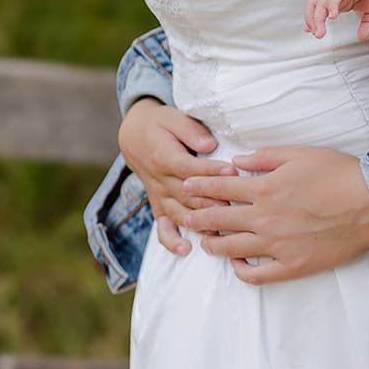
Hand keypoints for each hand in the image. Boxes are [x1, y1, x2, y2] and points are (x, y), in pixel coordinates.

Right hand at [119, 98, 238, 256]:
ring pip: (179, 212)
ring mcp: (159, 195)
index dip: (210, 171)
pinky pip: (162, 227)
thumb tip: (210, 145)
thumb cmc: (160, 125)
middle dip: (211, 200)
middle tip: (234, 204)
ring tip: (220, 228)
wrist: (133, 136)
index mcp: (163, 157)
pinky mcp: (158, 205)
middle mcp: (159, 180)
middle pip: (187, 195)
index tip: (232, 171)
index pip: (188, 167)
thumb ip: (191, 131)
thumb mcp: (173, 118)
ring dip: (199, 221)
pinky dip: (171, 240)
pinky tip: (185, 250)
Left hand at [183, 145, 368, 283]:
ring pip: (230, 249)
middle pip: (218, 220)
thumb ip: (264, 157)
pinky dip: (240, 270)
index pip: (220, 187)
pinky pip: (255, 275)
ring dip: (213, 244)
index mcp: (264, 188)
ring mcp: (276, 245)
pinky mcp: (291, 266)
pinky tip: (236, 263)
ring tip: (205, 242)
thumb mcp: (299, 154)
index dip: (199, 186)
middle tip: (185, 216)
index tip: (185, 186)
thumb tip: (237, 162)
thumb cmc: (337, 172)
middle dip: (196, 217)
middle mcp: (264, 218)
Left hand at [304, 0, 368, 40]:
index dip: (312, 20)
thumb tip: (362, 37)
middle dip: (312, 22)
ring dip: (317, 18)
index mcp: (339, 2)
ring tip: (320, 31)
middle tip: (318, 35)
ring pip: (320, 3)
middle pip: (314, 6)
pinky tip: (333, 16)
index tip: (310, 31)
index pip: (319, 10)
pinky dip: (331, 6)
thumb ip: (368, 25)